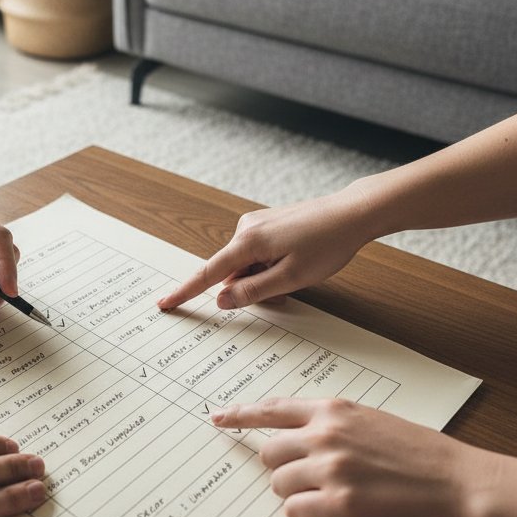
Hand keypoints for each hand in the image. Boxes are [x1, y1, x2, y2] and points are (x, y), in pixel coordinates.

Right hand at [157, 187, 373, 310]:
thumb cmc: (328, 244)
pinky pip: (256, 253)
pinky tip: (295, 261)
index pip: (208, 274)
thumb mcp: (292, 277)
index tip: (165, 303)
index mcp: (248, 242)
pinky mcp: (266, 223)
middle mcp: (245, 229)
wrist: (352, 212)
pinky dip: (269, 265)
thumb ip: (253, 291)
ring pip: (246, 265)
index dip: (186, 292)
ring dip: (264, 277)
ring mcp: (255, 223)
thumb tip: (221, 300)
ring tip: (297, 274)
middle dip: (251, 289)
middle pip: (232, 273)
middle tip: (285, 294)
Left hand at [212, 398, 489, 516]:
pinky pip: (296, 513)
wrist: (462, 484)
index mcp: (333, 411)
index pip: (271, 409)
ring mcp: (330, 470)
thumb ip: (332, 423)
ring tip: (330, 497)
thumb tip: (298, 435)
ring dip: (296, 494)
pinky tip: (334, 514)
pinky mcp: (340, 506)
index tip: (218, 417)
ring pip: (279, 484)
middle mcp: (325, 435)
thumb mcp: (373, 421)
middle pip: (268, 452)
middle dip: (281, 468)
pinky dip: (308, 516)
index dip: (240, 415)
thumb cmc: (423, 455)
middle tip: (307, 479)